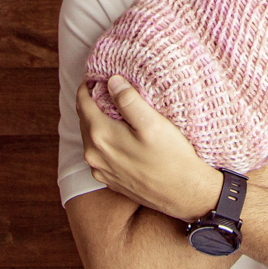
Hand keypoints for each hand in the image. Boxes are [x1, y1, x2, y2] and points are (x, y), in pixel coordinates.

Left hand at [77, 76, 221, 222]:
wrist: (184, 194)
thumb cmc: (172, 157)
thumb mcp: (153, 123)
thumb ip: (128, 101)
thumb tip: (111, 82)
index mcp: (100, 136)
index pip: (83, 103)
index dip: (89, 86)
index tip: (99, 75)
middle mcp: (94, 155)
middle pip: (85, 119)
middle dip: (92, 102)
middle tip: (107, 88)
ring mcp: (100, 170)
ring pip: (91, 138)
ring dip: (97, 121)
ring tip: (113, 109)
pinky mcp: (110, 180)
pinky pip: (99, 154)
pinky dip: (104, 140)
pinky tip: (120, 136)